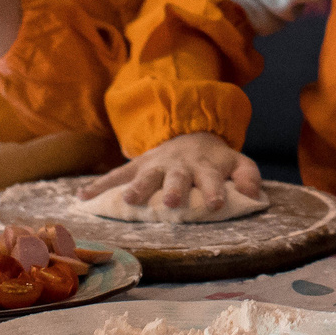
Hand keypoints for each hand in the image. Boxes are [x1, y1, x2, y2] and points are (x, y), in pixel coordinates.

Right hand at [86, 132, 259, 214]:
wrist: (189, 131)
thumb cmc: (215, 158)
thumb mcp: (237, 162)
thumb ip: (248, 176)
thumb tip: (254, 194)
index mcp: (205, 166)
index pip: (211, 179)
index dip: (213, 191)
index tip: (215, 204)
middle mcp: (179, 165)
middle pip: (176, 177)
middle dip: (173, 189)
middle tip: (171, 202)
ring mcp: (156, 164)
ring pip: (144, 176)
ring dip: (137, 188)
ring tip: (128, 201)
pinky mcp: (136, 165)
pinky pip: (116, 174)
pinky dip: (98, 185)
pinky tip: (81, 197)